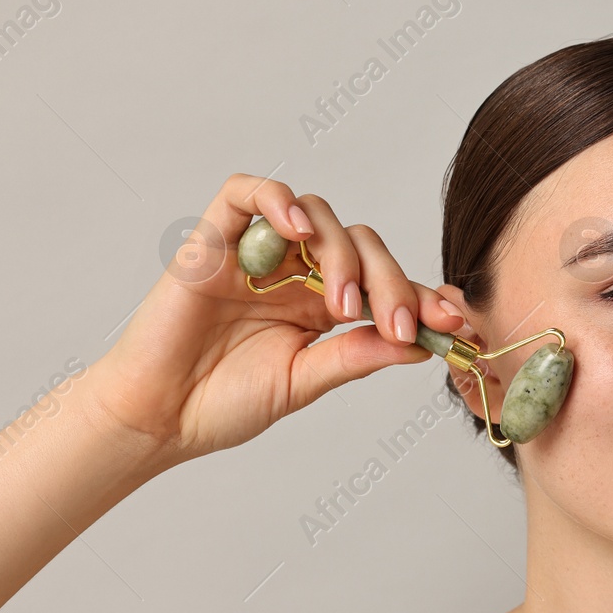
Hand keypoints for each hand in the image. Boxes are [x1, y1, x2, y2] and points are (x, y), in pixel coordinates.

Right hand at [88, 173, 466, 465]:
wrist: (160, 418)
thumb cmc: (225, 402)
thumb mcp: (306, 381)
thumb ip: (358, 355)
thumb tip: (422, 343)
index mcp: (324, 305)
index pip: (385, 282)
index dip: (422, 294)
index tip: (453, 321)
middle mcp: (297, 272)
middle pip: (361, 244)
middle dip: (390, 281)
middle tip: (397, 324)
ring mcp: (257, 254)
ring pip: (318, 217)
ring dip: (343, 253)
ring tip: (343, 304)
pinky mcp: (213, 241)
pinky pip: (245, 194)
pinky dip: (277, 200)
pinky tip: (297, 231)